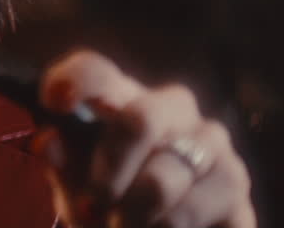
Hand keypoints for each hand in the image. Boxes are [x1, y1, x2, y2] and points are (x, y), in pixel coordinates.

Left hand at [36, 50, 254, 227]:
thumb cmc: (110, 206)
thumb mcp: (77, 189)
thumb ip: (62, 164)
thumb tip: (50, 140)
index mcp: (121, 98)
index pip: (95, 72)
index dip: (74, 81)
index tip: (54, 101)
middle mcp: (170, 108)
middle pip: (139, 120)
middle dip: (106, 176)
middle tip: (91, 210)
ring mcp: (210, 142)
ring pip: (161, 181)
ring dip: (131, 217)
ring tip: (123, 227)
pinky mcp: (234, 183)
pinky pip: (188, 211)